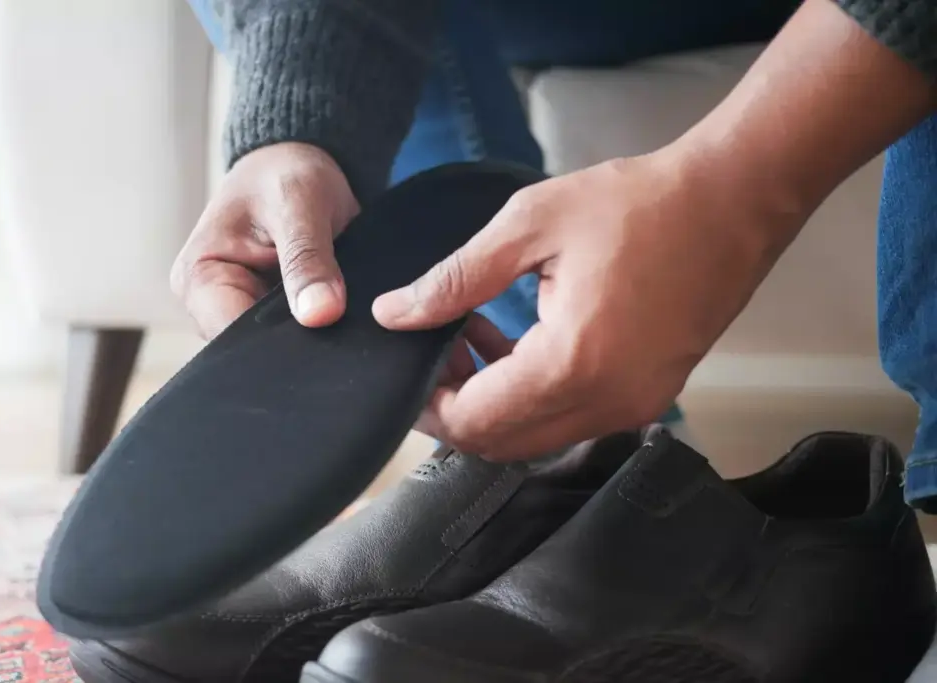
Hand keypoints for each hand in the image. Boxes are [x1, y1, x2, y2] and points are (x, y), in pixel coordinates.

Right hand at [171, 142, 359, 337]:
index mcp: (198, 279)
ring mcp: (240, 313)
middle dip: (297, 343)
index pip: (230, 338)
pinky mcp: (268, 316)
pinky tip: (340, 318)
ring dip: (311, 337)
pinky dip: (317, 330)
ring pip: (277, 348)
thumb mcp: (299, 204)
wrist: (296, 166)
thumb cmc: (284, 173)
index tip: (321, 332)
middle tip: (340, 324)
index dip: (276, 345)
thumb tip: (320, 314)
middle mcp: (211, 304)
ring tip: (341, 314)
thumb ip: (307, 259)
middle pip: (253, 350)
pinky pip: (293, 337)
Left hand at [373, 149, 799, 459]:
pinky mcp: (649, 398)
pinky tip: (517, 344)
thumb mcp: (529, 225)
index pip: (475, 423)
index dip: (428, 407)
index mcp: (571, 364)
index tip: (404, 372)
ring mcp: (633, 407)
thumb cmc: (636, 203)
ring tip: (469, 340)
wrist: (733, 200)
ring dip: (493, 404)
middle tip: (432, 354)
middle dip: (456, 410)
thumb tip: (392, 315)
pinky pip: (572, 420)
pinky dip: (533, 398)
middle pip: (502, 444)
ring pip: (535, 438)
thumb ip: (454, 279)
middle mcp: (606, 403)